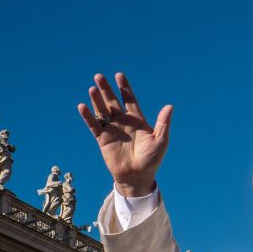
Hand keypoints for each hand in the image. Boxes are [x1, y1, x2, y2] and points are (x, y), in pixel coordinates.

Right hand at [77, 73, 172, 197]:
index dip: (124, 88)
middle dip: (106, 89)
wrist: (138, 176)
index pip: (129, 100)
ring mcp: (112, 129)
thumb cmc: (152, 159)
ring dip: (97, 100)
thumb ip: (163, 123)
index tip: (119, 75)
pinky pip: (94, 125)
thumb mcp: (161, 140)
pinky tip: (82, 106)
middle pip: (113, 102)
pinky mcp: (102, 139)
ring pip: (102, 111)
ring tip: (92, 88)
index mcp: (137, 120)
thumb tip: (170, 106)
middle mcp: (123, 122)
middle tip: (99, 76)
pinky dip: (88, 116)